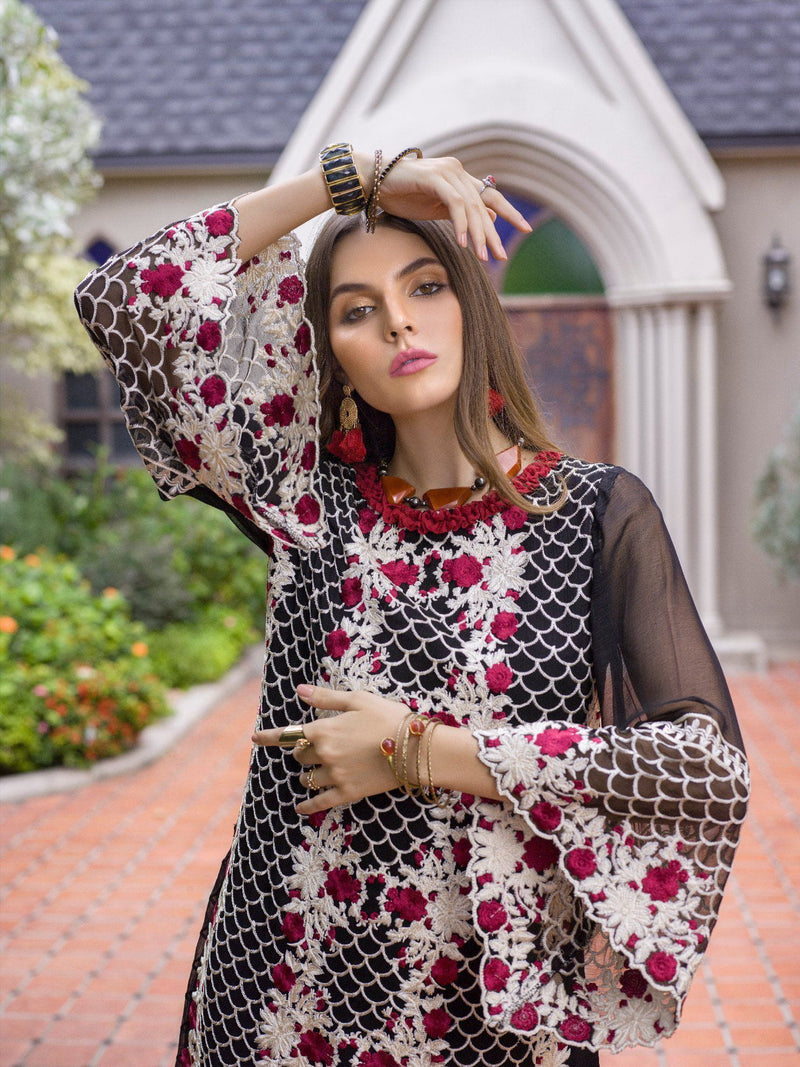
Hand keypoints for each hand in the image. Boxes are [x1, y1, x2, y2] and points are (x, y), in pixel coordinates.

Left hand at [252, 685, 408, 814]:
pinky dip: (308, 805)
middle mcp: (324, 753)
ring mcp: (335, 775)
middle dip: (302, 752)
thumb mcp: (357, 700)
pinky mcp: (347, 793)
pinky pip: (320, 802)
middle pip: (299, 756)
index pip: (288, 733)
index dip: (269, 736)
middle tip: (311, 749)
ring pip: (307, 778)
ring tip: (313, 772)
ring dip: (307, 775)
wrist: (415, 748)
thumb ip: (326, 698)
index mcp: (324, 729)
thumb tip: (300, 690)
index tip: (255, 738)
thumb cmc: (388, 717)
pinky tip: (301, 807)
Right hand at [364, 153, 530, 261]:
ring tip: (482, 256)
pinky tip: (462, 242)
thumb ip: (459, 214)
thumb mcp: (436, 209)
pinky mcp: (435, 177)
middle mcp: (458, 172)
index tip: (525, 229)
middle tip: (500, 257)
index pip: (491, 196)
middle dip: (493, 234)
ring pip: (471, 207)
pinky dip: (460, 224)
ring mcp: (447, 172)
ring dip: (478, 234)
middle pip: (484, 205)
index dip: (510, 212)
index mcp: (460, 179)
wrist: (373, 181)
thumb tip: (486, 221)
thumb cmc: (401, 195)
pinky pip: (454, 204)